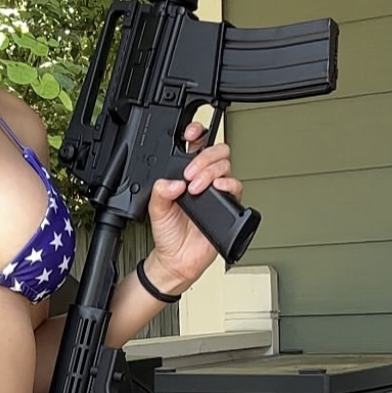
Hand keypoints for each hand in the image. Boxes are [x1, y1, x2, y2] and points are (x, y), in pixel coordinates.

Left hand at [144, 121, 242, 293]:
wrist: (177, 259)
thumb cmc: (168, 234)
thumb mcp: (155, 209)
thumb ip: (160, 191)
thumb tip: (173, 181)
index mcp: (185, 175)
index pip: (195, 146)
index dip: (196, 132)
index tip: (190, 132)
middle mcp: (203, 180)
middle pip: (216, 152)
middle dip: (204, 157)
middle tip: (190, 172)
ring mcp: (216, 192)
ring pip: (225, 167)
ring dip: (211, 171)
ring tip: (195, 187)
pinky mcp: (228, 205)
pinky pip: (236, 188)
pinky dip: (228, 184)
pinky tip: (217, 188)